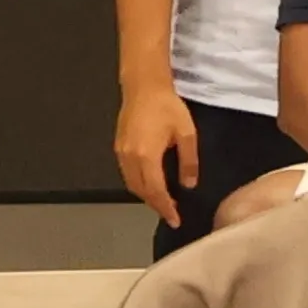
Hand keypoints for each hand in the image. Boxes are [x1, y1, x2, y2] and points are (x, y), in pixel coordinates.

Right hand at [113, 75, 197, 224]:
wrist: (143, 87)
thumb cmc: (167, 107)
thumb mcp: (187, 134)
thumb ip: (188, 161)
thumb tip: (189, 184)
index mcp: (146, 156)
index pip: (155, 190)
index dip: (165, 207)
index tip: (175, 220)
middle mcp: (129, 157)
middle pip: (140, 191)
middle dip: (156, 205)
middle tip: (172, 215)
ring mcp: (120, 152)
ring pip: (131, 183)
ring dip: (146, 196)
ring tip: (164, 204)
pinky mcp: (118, 147)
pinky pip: (127, 174)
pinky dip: (139, 184)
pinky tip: (151, 186)